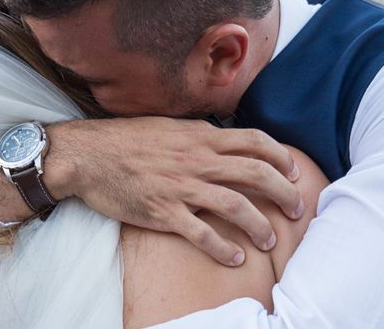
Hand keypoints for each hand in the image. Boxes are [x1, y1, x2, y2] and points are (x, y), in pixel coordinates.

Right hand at [44, 117, 303, 265]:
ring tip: (270, 240)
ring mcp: (181, 187)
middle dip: (285, 192)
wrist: (87, 155)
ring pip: (237, 206)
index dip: (281, 156)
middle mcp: (197, 160)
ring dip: (261, 226)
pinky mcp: (163, 212)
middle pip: (256, 173)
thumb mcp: (167, 125)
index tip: (293, 170)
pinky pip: (202, 234)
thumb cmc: (125, 138)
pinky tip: (235, 258)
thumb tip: (222, 137)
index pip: (254, 140)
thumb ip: (197, 133)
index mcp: (199, 136)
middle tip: (296, 208)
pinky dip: (224, 249)